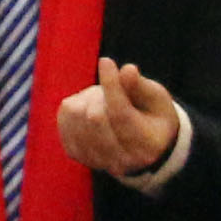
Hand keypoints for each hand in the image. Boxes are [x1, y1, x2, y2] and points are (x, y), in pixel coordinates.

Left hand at [55, 55, 183, 180]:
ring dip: (86, 100)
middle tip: (108, 92)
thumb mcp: (156, 99)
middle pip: (95, 117)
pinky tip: (87, 108)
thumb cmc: (152, 116)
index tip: (105, 60)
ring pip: (77, 118)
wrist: (142, 146)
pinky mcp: (77, 154)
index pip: (121, 114)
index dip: (112, 85)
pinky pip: (64, 121)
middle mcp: (122, 160)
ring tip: (101, 102)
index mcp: (147, 144)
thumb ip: (140, 86)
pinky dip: (74, 108)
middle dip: (100, 94)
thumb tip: (127, 70)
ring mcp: (97, 161)